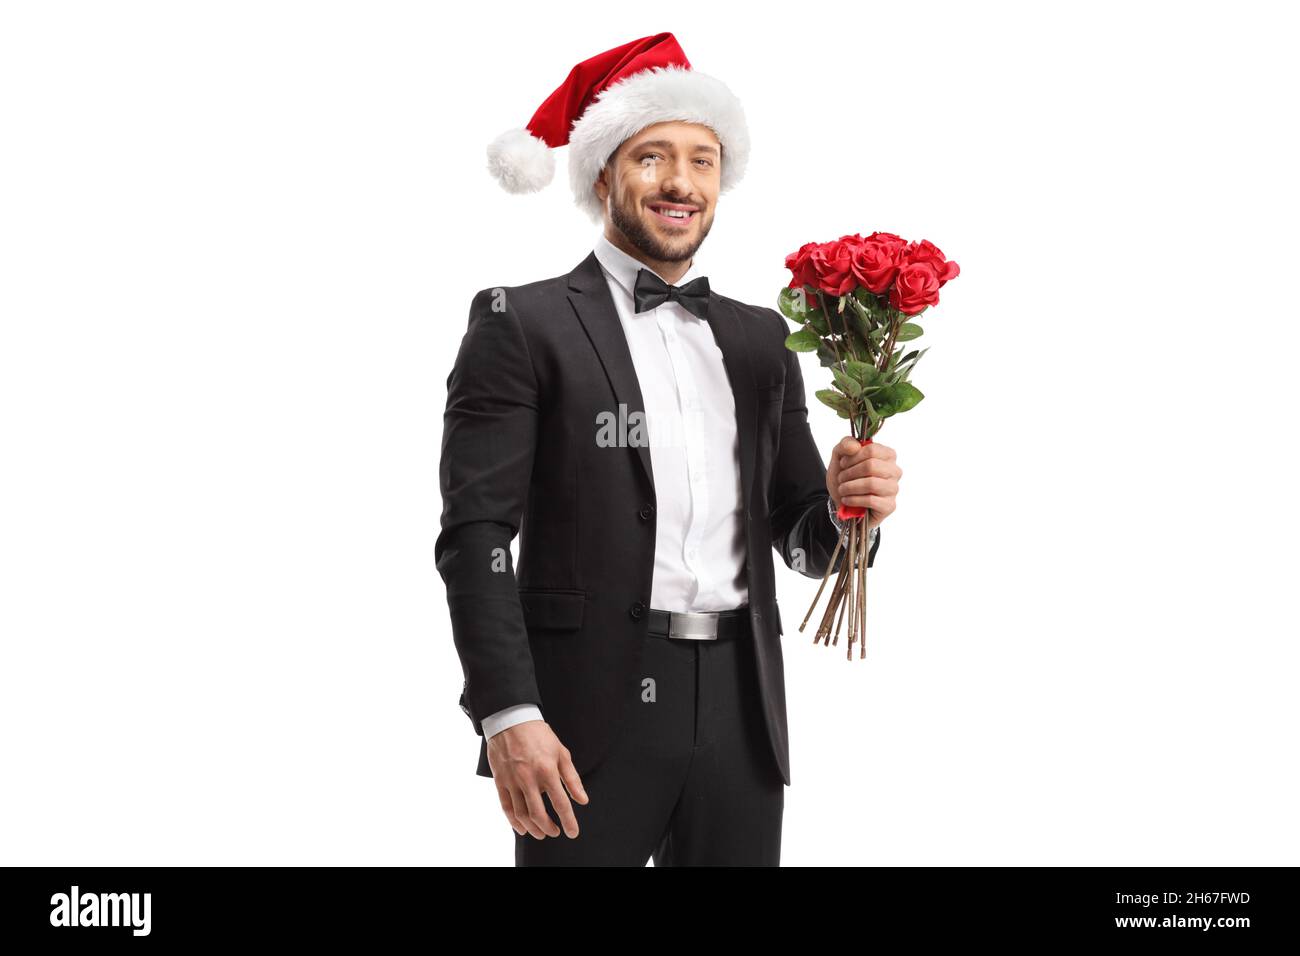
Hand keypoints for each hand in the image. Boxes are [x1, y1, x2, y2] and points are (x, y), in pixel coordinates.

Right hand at [487, 720, 588, 838]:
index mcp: (547, 770)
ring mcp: (512, 781)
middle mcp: (529, 778)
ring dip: (532, 828)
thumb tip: (582, 800)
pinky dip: (513, 821)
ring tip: (541, 833)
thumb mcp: (562, 753)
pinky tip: (521, 828)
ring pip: (521, 814)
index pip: (561, 803)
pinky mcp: (500, 781)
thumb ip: (572, 779)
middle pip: (538, 814)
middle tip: (555, 832)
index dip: (568, 821)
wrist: (512, 720)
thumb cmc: (539, 735)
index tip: (572, 832)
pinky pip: (506, 807)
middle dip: (548, 828)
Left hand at [826, 436, 901, 530]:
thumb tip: (855, 446)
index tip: (843, 464)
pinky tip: (847, 499)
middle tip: (841, 478)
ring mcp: (893, 489)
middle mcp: (894, 471)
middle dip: (850, 473)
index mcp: (887, 455)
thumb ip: (845, 444)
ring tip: (842, 489)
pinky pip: (870, 500)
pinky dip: (853, 499)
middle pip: (871, 466)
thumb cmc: (846, 478)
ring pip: (871, 484)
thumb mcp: (840, 457)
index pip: (872, 450)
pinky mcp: (889, 505)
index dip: (853, 457)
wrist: (842, 501)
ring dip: (850, 487)